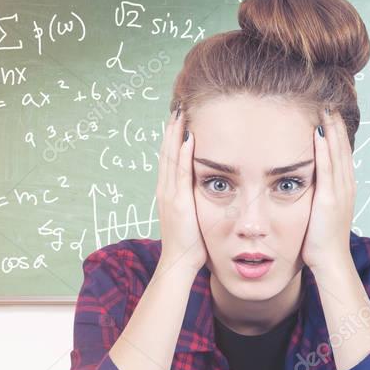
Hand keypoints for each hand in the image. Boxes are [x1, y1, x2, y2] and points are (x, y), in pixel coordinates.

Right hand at [155, 106, 207, 275]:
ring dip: (175, 135)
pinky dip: (183, 154)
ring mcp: (169, 195)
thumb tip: (205, 186)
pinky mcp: (178, 202)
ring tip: (180, 114)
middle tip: (177, 108)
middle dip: (171, 129)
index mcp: (167, 191)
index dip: (171, 137)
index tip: (178, 118)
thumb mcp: (190, 214)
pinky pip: (181, 173)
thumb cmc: (189, 242)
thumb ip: (192, 199)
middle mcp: (165, 189)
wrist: (179, 262)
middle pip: (166, 152)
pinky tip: (188, 138)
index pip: (168, 158)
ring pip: (170, 158)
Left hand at [301, 106, 356, 270]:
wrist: (329, 260)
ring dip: (331, 131)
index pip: (342, 153)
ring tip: (326, 110)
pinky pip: (326, 169)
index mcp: (344, 188)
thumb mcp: (321, 211)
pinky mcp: (329, 199)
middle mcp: (345, 186)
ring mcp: (339, 192)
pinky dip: (324, 150)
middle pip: (342, 148)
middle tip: (330, 103)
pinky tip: (318, 134)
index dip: (338, 133)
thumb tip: (308, 183)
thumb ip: (318, 194)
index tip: (331, 114)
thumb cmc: (321, 240)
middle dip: (336, 125)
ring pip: (337, 154)